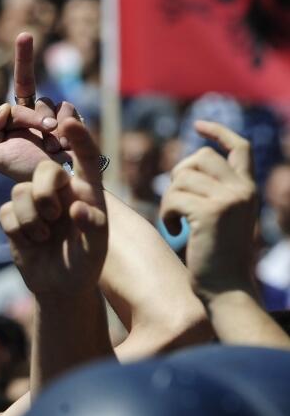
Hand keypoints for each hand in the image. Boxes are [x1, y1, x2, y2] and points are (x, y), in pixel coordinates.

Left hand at [0, 32, 75, 181]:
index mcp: (17, 115)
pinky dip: (66, 129)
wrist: (51, 187)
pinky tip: (64, 147)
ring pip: (53, 104)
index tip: (25, 36)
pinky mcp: (75, 123)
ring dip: (51, 127)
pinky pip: (69, 111)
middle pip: (36, 97)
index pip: (21, 84)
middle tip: (44, 133)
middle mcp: (39, 111)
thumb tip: (3, 107)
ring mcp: (58, 116)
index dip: (24, 57)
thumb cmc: (22, 171)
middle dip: (34, 117)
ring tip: (52, 149)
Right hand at [0, 118, 108, 297]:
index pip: (86, 158)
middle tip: (53, 215)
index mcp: (86, 190)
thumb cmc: (86, 262)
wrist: (61, 286)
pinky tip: (30, 243)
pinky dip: (18, 229)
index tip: (69, 122)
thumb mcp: (96, 246)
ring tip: (43, 237)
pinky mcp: (15, 218)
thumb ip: (93, 225)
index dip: (79, 138)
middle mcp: (59, 191)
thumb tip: (77, 207)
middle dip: (44, 190)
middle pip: (43, 169)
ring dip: (30, 218)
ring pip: (20, 191)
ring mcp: (35, 203)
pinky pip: (6, 212)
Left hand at [160, 121, 257, 300]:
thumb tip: (186, 170)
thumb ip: (214, 192)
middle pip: (199, 158)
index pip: (239, 147)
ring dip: (169, 200)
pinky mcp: (211, 213)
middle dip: (178, 176)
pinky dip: (166, 214)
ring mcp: (229, 199)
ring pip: (181, 178)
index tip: (198, 125)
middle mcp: (243, 189)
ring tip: (175, 222)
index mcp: (249, 189)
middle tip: (175, 203)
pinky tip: (174, 230)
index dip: (218, 132)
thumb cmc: (216, 260)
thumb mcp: (222, 219)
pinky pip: (174, 198)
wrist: (226, 290)